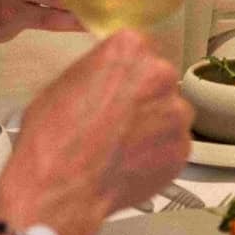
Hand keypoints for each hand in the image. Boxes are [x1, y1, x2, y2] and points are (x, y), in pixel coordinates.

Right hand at [0, 31, 193, 234]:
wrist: (60, 186)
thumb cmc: (53, 137)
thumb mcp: (63, 83)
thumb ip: (98, 72)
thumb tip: (107, 77)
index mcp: (129, 48)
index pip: (139, 49)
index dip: (126, 72)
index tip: (118, 86)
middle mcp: (160, 74)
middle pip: (159, 80)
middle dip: (144, 97)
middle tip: (119, 120)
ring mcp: (176, 112)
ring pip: (170, 113)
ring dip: (154, 125)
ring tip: (123, 146)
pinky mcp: (182, 147)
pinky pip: (174, 145)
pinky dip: (158, 153)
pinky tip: (132, 162)